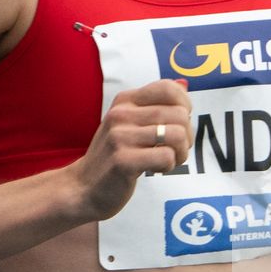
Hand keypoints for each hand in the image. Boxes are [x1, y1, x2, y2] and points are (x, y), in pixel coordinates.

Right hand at [71, 80, 191, 219]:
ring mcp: (120, 137)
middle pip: (179, 115)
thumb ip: (154, 105)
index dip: (185, 105)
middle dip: (186, 136)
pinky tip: (155, 169)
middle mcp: (121, 114)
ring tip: (167, 160)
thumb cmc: (113, 155)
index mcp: (125, 100)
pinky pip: (166, 156)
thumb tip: (184, 84)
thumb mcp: (128, 123)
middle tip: (175, 150)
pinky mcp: (123, 161)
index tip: (179, 123)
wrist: (83, 187)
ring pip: (177, 135)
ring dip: (180, 152)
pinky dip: (169, 165)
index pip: (168, 88)